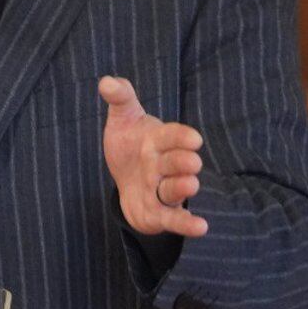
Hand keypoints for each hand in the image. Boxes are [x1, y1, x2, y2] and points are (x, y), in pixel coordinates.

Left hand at [98, 76, 208, 238]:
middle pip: (176, 163)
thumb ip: (120, 97)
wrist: (126, 173)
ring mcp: (163, 188)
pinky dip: (185, 223)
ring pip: (175, 189)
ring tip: (191, 185)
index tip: (193, 139)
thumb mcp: (123, 117)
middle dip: (183, 162)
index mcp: (159, 140)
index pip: (173, 136)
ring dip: (183, 188)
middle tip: (192, 162)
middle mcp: (165, 165)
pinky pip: (172, 218)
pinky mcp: (158, 212)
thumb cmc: (130, 141)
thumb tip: (106, 82)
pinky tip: (201, 227)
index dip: (182, 137)